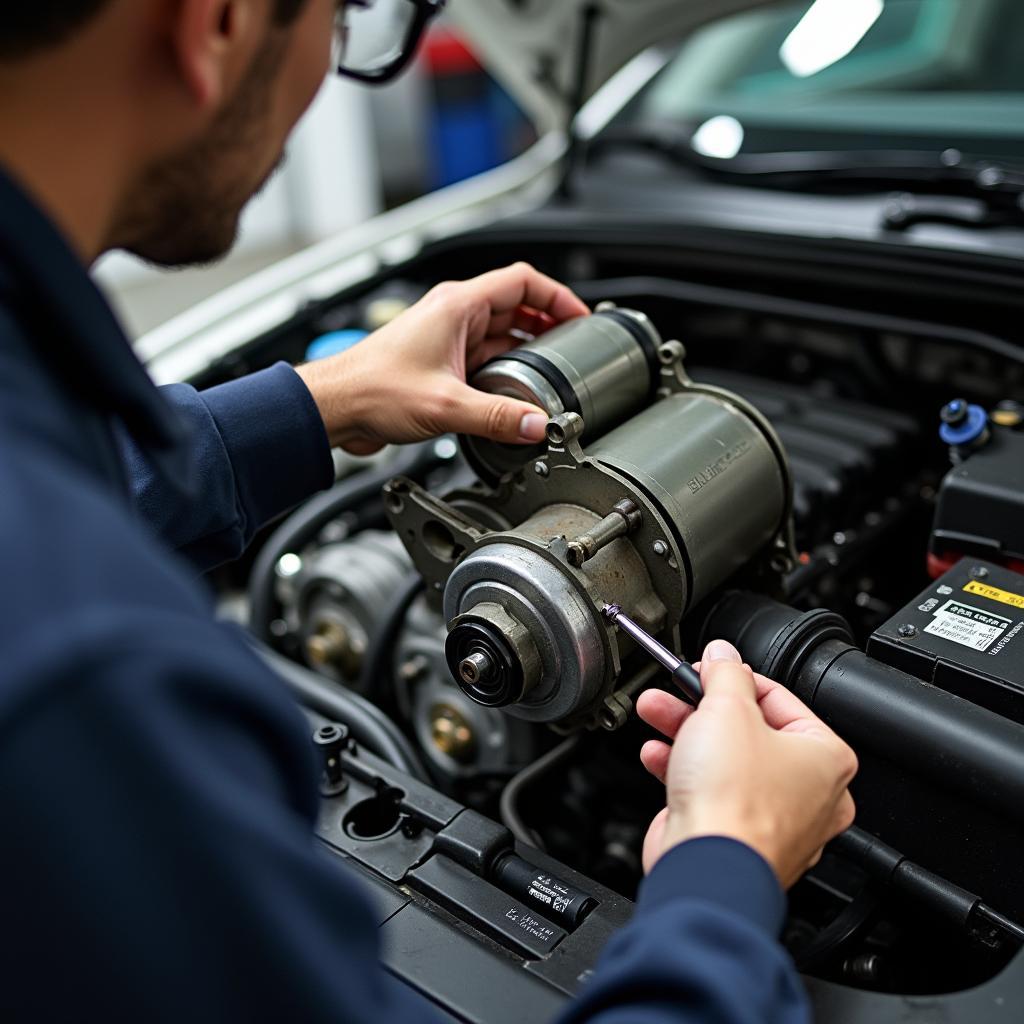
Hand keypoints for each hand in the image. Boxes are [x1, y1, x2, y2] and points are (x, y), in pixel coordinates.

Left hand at [295, 263, 589, 454]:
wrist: (337, 406)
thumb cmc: (373, 388)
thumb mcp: (446, 405)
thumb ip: (497, 417)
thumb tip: (538, 425)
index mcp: (457, 306)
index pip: (522, 281)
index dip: (557, 296)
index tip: (580, 316)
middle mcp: (453, 315)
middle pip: (516, 307)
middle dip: (548, 324)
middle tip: (575, 346)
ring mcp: (447, 338)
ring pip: (501, 333)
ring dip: (527, 349)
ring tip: (553, 370)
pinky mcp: (441, 362)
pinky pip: (484, 357)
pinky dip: (505, 369)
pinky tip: (517, 391)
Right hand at [636, 640, 857, 888]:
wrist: (707, 865)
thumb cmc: (735, 801)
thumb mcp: (727, 710)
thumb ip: (725, 675)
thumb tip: (723, 656)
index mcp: (826, 757)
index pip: (777, 697)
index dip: (732, 678)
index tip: (704, 669)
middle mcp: (809, 792)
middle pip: (747, 729)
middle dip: (700, 706)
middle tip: (676, 690)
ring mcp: (773, 819)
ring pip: (725, 760)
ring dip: (684, 733)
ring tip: (655, 712)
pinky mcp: (738, 837)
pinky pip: (711, 792)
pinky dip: (683, 771)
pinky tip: (657, 755)